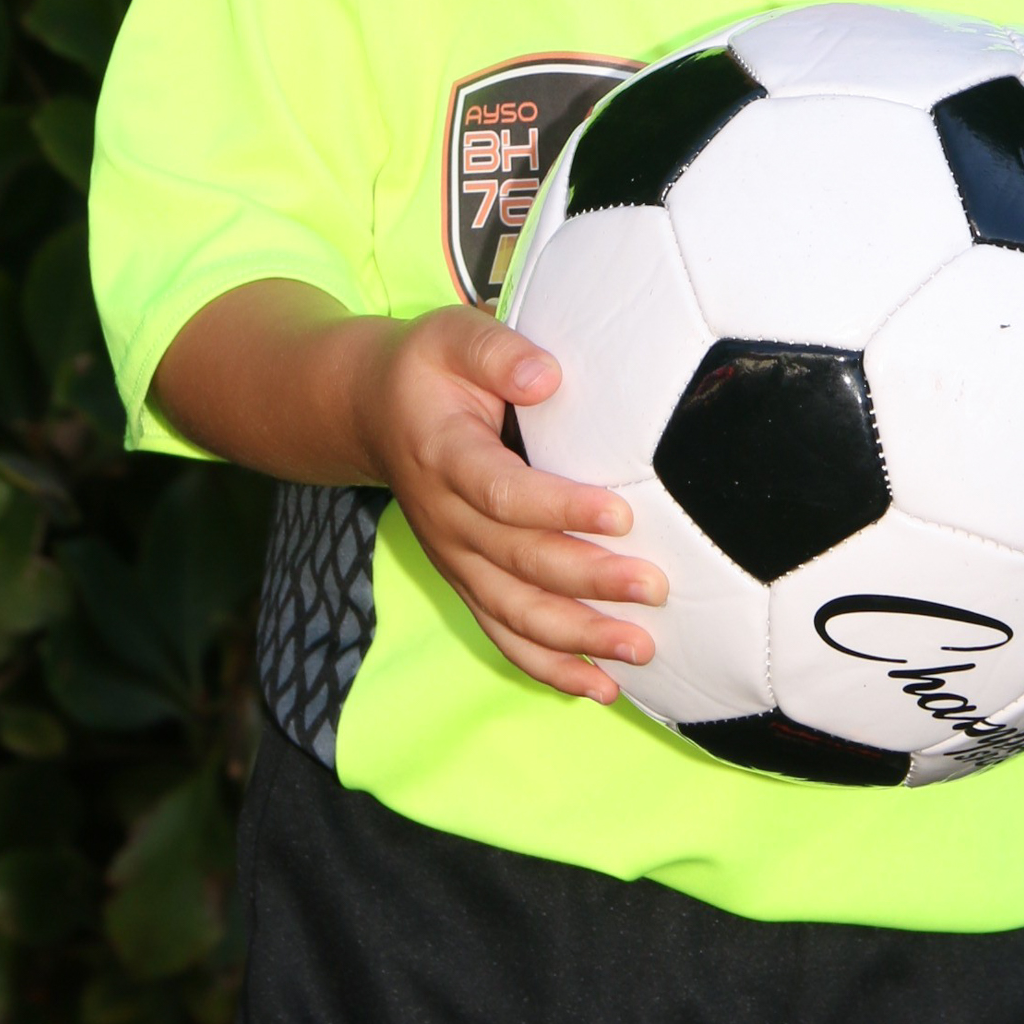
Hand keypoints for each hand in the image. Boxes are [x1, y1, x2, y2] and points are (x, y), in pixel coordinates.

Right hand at [360, 308, 665, 706]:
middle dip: (588, 581)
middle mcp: (445, 519)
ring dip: (577, 637)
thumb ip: (498, 351)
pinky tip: (599, 688)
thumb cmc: (429, 368)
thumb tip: (546, 375)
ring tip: (639, 650)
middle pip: (517, 563)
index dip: (560, 509)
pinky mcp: (468, 580)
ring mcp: (455, 558)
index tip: (621, 516)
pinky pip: (504, 635)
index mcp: (445, 456)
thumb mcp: (453, 336)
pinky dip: (549, 667)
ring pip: (514, 613)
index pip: (503, 493)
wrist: (371, 411)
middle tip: (653, 586)